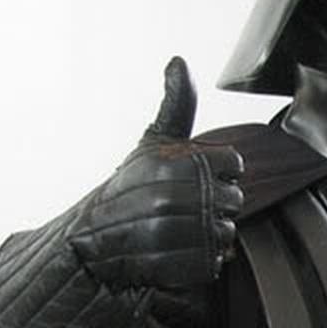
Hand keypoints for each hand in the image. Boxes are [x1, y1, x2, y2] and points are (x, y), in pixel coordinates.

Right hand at [68, 56, 243, 289]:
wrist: (90, 243)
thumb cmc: (126, 188)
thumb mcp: (152, 141)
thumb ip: (176, 103)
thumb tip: (178, 61)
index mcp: (176, 162)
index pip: (233, 164)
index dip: (219, 172)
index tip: (195, 180)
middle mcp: (175, 196)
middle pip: (235, 199)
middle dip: (215, 204)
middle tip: (186, 207)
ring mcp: (178, 233)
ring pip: (227, 233)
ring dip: (209, 234)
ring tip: (180, 230)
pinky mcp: (178, 265)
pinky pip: (215, 263)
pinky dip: (202, 261)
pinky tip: (178, 250)